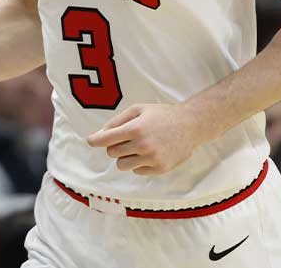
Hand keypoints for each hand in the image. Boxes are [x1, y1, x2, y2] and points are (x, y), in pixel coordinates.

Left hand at [87, 103, 202, 175]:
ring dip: (124, 157)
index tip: (90, 140)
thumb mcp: (138, 109)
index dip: (95, 140)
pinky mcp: (159, 169)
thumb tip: (99, 134)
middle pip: (112, 153)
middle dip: (114, 146)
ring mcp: (152, 159)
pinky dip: (138, 163)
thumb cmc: (161, 115)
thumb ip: (117, 121)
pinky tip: (148, 152)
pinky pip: (136, 171)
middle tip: (125, 138)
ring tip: (136, 147)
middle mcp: (143, 146)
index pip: (106, 139)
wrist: (190, 125)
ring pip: (122, 165)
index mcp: (136, 129)